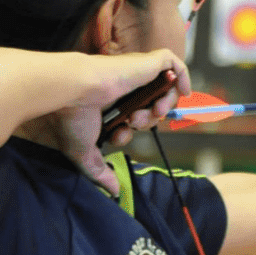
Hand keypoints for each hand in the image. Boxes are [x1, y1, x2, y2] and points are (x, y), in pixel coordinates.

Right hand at [41, 51, 189, 194]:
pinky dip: (181, 75)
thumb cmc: (71, 117)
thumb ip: (99, 172)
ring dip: (163, 106)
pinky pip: (171, 62)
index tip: (120, 136)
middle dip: (149, 120)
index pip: (133, 118)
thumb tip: (113, 191)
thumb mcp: (84, 152)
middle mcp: (122, 87)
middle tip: (135, 122)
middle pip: (151, 106)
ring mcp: (134, 73)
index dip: (133, 130)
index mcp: (109, 103)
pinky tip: (184, 91)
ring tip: (152, 110)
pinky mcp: (144, 63)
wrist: (72, 92)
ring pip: (163, 90)